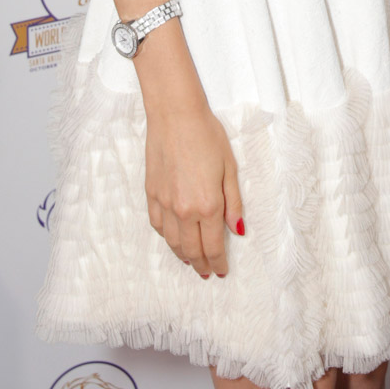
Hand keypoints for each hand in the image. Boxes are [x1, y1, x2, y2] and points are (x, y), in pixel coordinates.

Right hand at [144, 103, 242, 277]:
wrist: (176, 116)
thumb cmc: (207, 136)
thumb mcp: (230, 168)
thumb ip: (233, 202)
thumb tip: (238, 230)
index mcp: (207, 205)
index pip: (213, 245)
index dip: (218, 262)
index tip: (221, 271)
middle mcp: (184, 210)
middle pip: (192, 250)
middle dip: (201, 264)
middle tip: (207, 272)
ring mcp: (165, 204)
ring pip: (172, 242)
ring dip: (183, 255)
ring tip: (192, 261)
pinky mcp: (151, 194)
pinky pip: (158, 226)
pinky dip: (167, 238)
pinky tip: (174, 239)